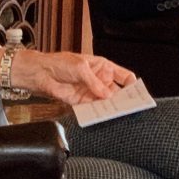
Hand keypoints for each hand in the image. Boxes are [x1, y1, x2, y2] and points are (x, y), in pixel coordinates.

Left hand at [11, 50, 135, 103]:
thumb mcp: (80, 68)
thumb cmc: (60, 63)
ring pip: (106, 102)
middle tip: (129, 106)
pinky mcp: (82, 103)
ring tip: (116, 113)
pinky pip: (93, 110)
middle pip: (117, 92)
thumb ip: (94, 82)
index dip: (132, 84)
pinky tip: (101, 116)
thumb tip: (107, 94)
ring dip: (111, 108)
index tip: (136, 93)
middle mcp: (100, 81)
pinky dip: (97, 113)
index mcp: (103, 67)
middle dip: (123, 99)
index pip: (124, 76)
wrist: (42, 73)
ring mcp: (92, 92)